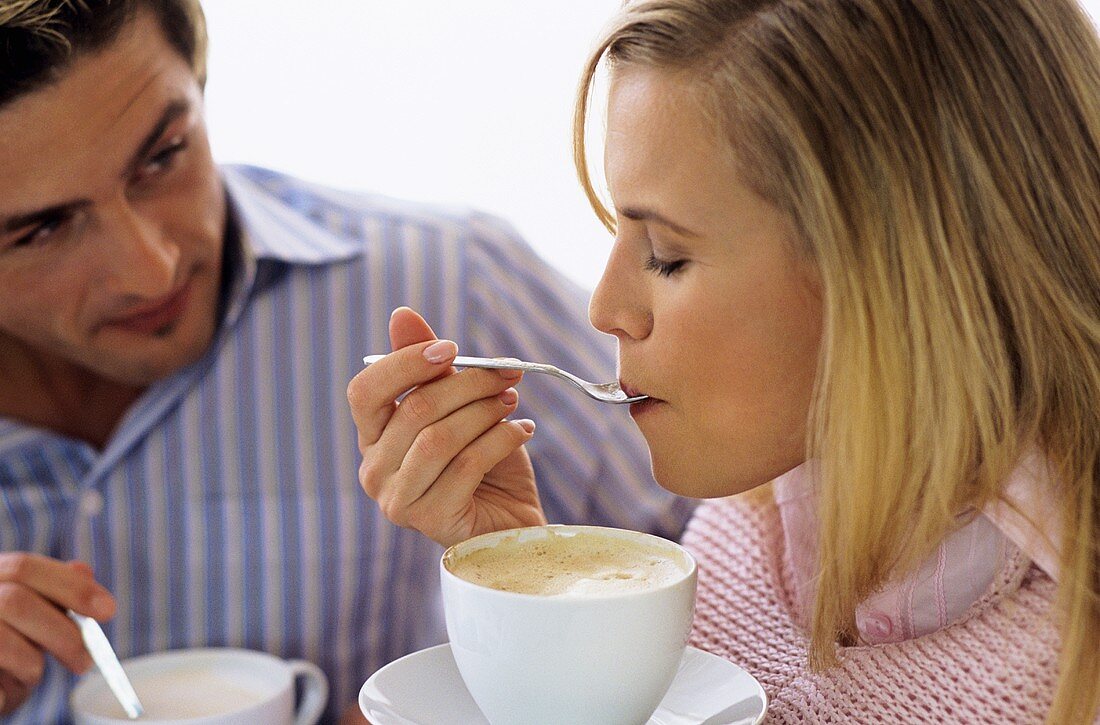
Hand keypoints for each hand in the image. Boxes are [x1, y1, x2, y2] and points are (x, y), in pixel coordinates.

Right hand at [0, 555, 115, 714]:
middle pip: (15, 600)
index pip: (23, 567)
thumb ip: (53, 595)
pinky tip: (12, 684)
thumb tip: (84, 571)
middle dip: (62, 631)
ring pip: (5, 639)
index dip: (70, 586)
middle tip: (88, 660)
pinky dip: (16, 677)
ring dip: (33, 661)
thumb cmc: (4, 655)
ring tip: (34, 673)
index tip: (108, 610)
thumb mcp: (31, 623)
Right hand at [348, 307, 545, 546]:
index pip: (365, 391)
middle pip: (414, 410)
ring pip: (439, 438)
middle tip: (507, 373)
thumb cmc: (483, 461)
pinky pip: (466, 466)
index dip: (406, 363)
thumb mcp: (459, 406)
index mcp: (373, 437)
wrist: (513, 521)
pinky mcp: (430, 520)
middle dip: (468, 384)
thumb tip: (402, 314)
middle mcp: (374, 470)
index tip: (452, 349)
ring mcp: (398, 500)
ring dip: (485, 411)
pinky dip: (501, 440)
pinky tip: (523, 431)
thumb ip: (430, 366)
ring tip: (512, 401)